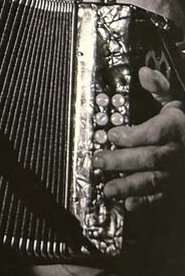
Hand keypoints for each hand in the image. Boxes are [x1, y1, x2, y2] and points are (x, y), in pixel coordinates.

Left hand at [93, 67, 184, 211]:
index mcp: (177, 127)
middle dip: (122, 160)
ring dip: (129, 186)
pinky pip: (162, 196)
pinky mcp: (177, 187)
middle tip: (98, 160)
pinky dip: (145, 202)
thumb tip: (144, 71)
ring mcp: (178, 172)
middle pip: (150, 158)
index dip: (134, 134)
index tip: (112, 133)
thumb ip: (160, 87)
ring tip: (107, 189)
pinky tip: (128, 204)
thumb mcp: (177, 100)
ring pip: (154, 180)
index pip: (156, 132)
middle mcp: (178, 152)